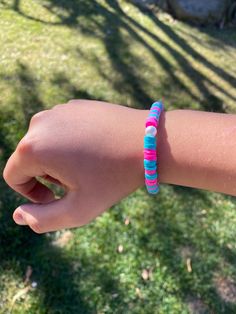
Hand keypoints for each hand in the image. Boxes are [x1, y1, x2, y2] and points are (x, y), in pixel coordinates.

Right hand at [3, 100, 146, 232]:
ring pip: (46, 144)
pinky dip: (71, 143)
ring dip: (60, 160)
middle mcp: (39, 123)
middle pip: (30, 159)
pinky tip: (97, 148)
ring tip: (89, 164)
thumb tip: (17, 216)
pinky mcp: (74, 105)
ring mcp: (58, 110)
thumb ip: (43, 220)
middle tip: (80, 181)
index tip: (57, 198)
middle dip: (48, 175)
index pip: (14, 176)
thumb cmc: (114, 178)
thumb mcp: (79, 209)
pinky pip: (62, 131)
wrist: (149, 142)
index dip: (32, 194)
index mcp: (33, 147)